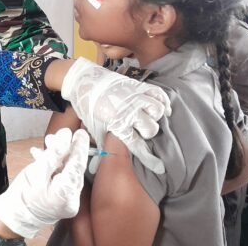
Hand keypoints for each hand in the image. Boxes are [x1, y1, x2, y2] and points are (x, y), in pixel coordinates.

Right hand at [0, 128, 88, 237]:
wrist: (13, 217)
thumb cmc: (22, 195)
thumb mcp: (36, 171)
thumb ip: (53, 153)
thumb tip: (66, 135)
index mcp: (66, 194)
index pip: (77, 165)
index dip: (80, 147)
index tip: (81, 133)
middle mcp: (72, 198)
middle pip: (73, 168)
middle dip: (66, 149)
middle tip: (59, 134)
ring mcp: (68, 200)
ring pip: (67, 171)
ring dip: (59, 156)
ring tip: (48, 142)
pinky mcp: (62, 198)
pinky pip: (62, 178)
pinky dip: (54, 166)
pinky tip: (42, 155)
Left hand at [61, 58, 170, 173]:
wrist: (84, 81)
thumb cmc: (88, 106)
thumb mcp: (94, 128)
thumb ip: (106, 141)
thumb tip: (112, 156)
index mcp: (117, 123)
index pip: (137, 143)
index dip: (146, 155)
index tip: (155, 164)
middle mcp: (129, 111)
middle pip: (151, 128)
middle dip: (147, 132)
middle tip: (141, 130)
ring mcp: (135, 97)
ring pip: (157, 110)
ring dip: (154, 116)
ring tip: (148, 117)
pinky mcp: (138, 85)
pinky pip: (158, 93)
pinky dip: (163, 101)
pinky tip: (163, 107)